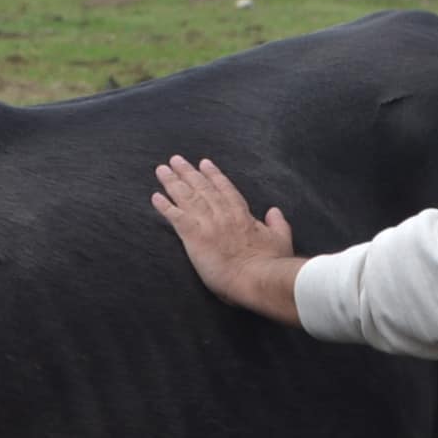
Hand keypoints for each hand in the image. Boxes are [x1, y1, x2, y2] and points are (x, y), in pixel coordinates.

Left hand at [151, 156, 302, 324]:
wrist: (257, 278)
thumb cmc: (271, 264)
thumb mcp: (281, 240)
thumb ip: (278, 223)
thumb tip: (275, 211)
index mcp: (242, 215)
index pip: (225, 189)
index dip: (213, 175)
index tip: (203, 163)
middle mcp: (223, 214)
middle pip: (202, 187)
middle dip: (187, 172)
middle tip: (175, 160)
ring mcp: (208, 224)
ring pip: (187, 197)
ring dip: (173, 182)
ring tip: (162, 170)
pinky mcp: (194, 236)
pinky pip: (176, 217)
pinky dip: (165, 206)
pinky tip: (155, 197)